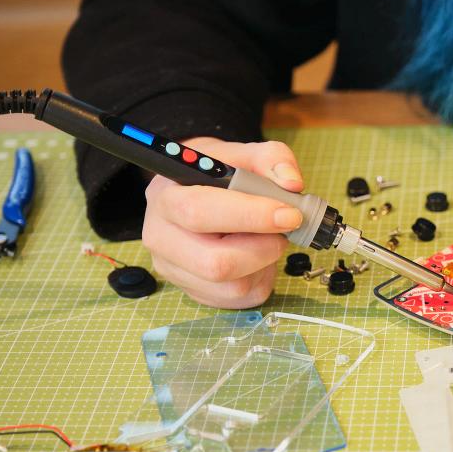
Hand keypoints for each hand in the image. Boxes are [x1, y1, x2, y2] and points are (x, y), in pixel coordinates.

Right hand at [142, 137, 303, 307]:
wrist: (197, 191)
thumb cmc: (218, 173)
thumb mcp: (242, 153)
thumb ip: (271, 158)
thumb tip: (291, 183)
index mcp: (165, 197)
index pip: (198, 212)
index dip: (249, 216)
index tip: (289, 213)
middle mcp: (161, 238)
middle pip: (214, 263)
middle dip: (263, 248)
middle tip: (285, 229)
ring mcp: (175, 270)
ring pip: (232, 286)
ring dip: (264, 262)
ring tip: (267, 238)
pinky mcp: (195, 292)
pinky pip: (240, 298)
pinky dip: (261, 277)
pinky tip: (257, 255)